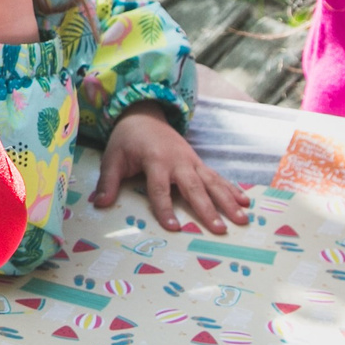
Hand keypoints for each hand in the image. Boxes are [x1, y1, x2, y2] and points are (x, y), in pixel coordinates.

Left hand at [92, 109, 248, 232]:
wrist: (144, 115)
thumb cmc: (127, 141)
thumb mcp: (112, 158)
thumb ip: (107, 182)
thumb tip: (98, 204)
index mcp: (155, 160)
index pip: (159, 188)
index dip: (165, 208)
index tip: (174, 228)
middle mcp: (178, 161)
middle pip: (193, 187)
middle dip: (207, 209)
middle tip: (219, 229)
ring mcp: (191, 161)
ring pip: (212, 183)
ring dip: (228, 201)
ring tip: (242, 220)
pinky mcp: (198, 162)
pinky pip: (218, 177)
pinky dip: (232, 189)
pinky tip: (245, 203)